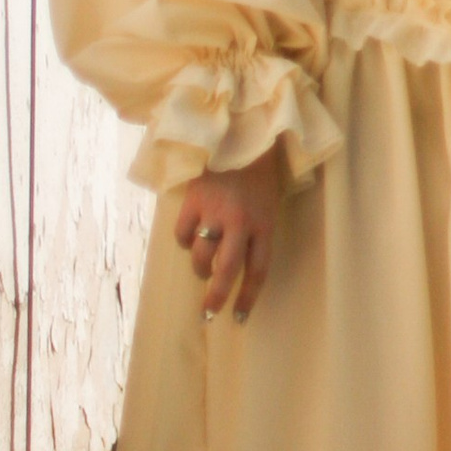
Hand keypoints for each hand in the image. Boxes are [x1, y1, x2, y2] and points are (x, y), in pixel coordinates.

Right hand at [174, 158, 281, 321]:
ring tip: (203, 267)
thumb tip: (232, 269)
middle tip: (209, 314)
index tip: (240, 317)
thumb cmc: (257, 173)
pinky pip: (183, 235)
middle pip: (226, 271)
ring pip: (201, 256)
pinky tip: (190, 239)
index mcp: (265, 223)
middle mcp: (241, 222)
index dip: (248, 297)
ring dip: (200, 268)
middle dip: (216, 297)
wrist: (239, 133)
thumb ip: (255, 233)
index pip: (258, 270)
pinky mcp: (194, 201)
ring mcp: (215, 212)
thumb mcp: (267, 204)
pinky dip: (185, 242)